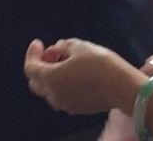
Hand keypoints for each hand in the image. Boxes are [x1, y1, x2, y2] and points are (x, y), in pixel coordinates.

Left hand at [24, 38, 140, 115]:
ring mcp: (65, 104)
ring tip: (64, 62)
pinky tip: (73, 74)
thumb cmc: (100, 64)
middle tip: (51, 53)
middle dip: (40, 66)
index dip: (32, 53)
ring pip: (49, 90)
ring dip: (51, 76)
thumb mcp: (78, 46)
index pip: (30, 67)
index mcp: (50, 79)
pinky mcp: (77, 109)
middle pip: (36, 82)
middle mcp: (54, 95)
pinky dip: (61, 84)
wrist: (122, 87)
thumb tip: (55, 50)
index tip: (38, 43)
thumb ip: (61, 46)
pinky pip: (62, 96)